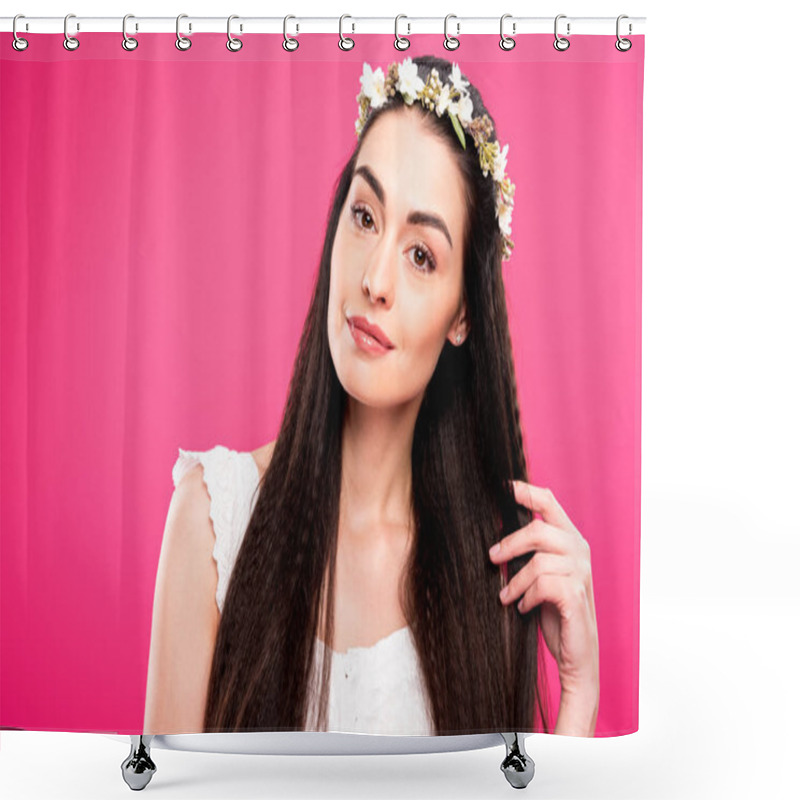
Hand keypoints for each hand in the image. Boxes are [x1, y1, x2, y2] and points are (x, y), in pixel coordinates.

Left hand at [489, 480, 598, 702]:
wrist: (576, 654)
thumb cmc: (553, 611)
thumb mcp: (538, 575)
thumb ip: (527, 551)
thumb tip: (494, 535)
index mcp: (570, 539)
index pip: (549, 502)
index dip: (525, 490)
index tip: (503, 485)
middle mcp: (579, 550)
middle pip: (538, 529)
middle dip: (510, 544)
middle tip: (492, 558)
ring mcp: (581, 572)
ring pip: (537, 561)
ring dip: (515, 581)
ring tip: (506, 596)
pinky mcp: (576, 595)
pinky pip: (542, 585)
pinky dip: (526, 597)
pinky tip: (523, 608)